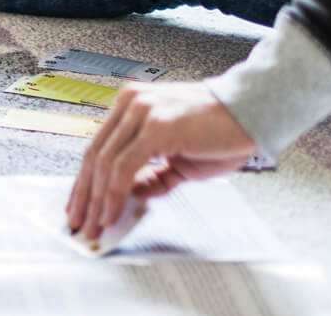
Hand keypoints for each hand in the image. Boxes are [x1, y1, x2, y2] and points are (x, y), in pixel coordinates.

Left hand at [65, 83, 257, 242]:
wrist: (252, 113)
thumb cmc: (220, 131)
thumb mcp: (178, 159)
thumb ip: (151, 175)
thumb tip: (129, 194)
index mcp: (131, 105)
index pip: (98, 147)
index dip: (85, 180)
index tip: (79, 206)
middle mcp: (131, 103)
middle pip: (95, 155)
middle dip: (84, 194)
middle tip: (78, 223)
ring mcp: (142, 111)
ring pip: (106, 162)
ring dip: (97, 200)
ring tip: (94, 225)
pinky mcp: (156, 125)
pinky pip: (125, 165)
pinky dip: (115, 192)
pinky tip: (112, 211)